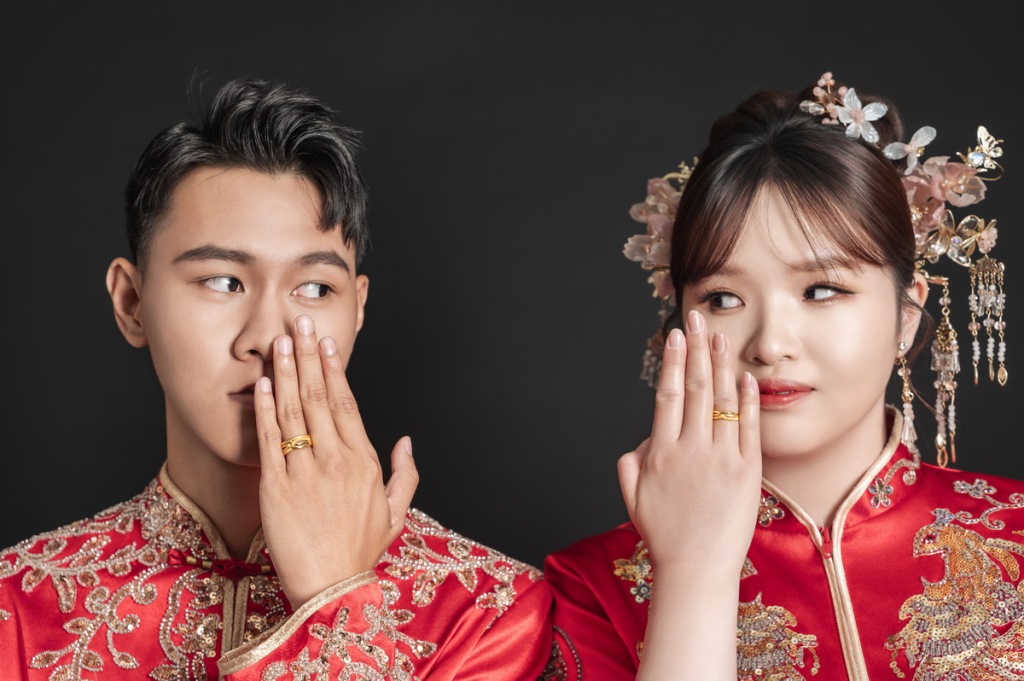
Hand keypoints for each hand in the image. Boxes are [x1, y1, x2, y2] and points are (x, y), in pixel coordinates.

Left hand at [254, 314, 417, 608]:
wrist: (330, 589)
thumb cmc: (360, 552)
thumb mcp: (396, 514)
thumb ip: (405, 474)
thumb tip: (407, 441)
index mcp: (365, 462)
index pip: (347, 404)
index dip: (335, 370)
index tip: (327, 344)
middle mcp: (337, 460)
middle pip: (320, 397)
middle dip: (308, 356)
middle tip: (300, 324)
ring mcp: (306, 472)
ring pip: (294, 411)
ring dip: (287, 372)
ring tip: (279, 342)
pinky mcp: (276, 487)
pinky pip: (270, 439)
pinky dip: (266, 408)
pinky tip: (264, 383)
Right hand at [618, 311, 761, 575]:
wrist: (697, 570)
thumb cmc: (663, 536)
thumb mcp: (632, 497)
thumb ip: (631, 462)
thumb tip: (643, 438)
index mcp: (660, 452)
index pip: (668, 393)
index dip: (673, 361)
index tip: (675, 336)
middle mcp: (691, 449)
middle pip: (697, 387)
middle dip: (697, 348)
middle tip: (698, 318)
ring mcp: (722, 459)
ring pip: (724, 400)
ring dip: (722, 363)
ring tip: (722, 335)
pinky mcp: (748, 472)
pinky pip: (749, 426)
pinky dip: (748, 398)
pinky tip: (746, 374)